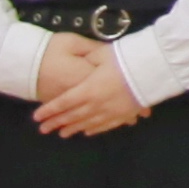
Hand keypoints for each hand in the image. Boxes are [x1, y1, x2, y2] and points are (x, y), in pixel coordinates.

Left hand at [32, 33, 147, 136]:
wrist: (151, 71)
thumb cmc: (125, 59)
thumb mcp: (102, 54)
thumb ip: (88, 60)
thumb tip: (82, 63)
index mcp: (88, 89)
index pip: (63, 102)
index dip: (49, 110)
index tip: (37, 117)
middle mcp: (95, 105)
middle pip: (72, 116)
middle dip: (56, 122)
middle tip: (43, 129)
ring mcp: (109, 112)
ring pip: (86, 124)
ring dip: (73, 128)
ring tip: (62, 133)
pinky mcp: (122, 115)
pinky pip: (104, 125)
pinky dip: (93, 129)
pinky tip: (87, 132)